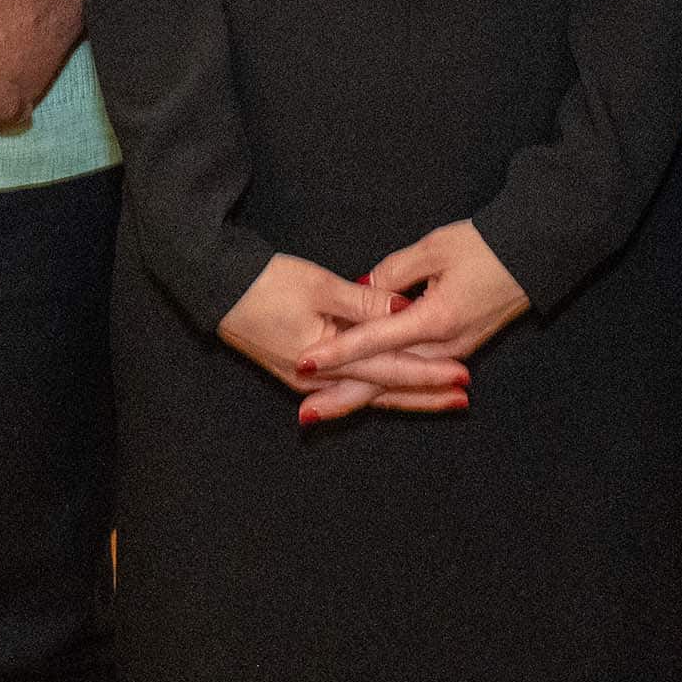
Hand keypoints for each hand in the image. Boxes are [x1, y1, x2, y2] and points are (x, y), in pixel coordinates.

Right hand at [219, 256, 468, 424]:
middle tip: (463, 398)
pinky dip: (376, 389)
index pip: (387, 370)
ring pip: (367, 392)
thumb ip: (366, 303)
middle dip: (423, 394)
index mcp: (323, 359)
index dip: (426, 372)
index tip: (461, 375)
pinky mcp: (302, 371)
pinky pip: (348, 386)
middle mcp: (315, 381)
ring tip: (441, 399)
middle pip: (381, 390)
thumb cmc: (265, 282)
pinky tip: (395, 395)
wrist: (217, 288)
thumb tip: (406, 310)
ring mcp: (307, 381)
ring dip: (404, 395)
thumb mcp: (319, 285)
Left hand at [303, 220, 529, 413]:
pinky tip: (364, 393)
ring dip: (362, 395)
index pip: (376, 340)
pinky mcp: (460, 349)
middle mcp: (447, 345)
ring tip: (323, 409)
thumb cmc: (486, 244)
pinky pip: (416, 373)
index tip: (305, 360)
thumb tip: (362, 292)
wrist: (535, 253)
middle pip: (386, 377)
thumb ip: (392, 274)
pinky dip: (388, 385)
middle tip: (304, 414)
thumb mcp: (434, 248)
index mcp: (438, 318)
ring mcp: (456, 352)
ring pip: (400, 382)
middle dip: (344, 395)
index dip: (338, 351)